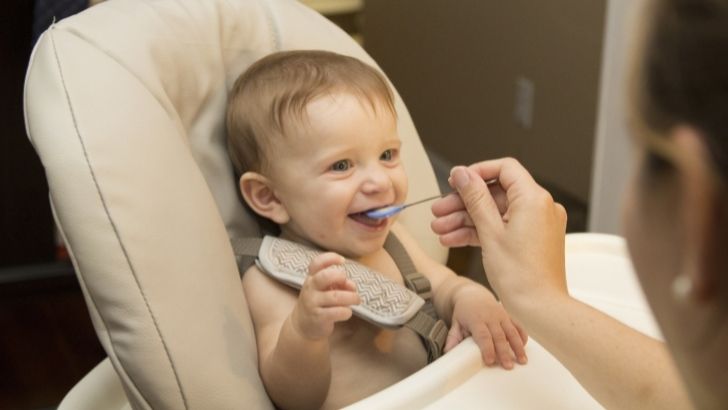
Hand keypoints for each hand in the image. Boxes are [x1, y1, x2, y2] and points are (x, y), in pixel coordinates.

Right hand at [291, 253, 359, 340]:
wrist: (302, 325)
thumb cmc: (319, 302)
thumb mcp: (325, 289)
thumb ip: (339, 283)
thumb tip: (352, 286)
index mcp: (312, 278)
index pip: (317, 263)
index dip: (330, 258)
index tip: (342, 261)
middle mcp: (310, 288)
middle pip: (325, 276)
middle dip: (341, 277)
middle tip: (349, 284)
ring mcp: (313, 303)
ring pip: (336, 296)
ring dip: (351, 297)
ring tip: (356, 300)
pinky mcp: (318, 317)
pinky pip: (337, 312)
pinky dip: (346, 311)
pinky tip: (347, 312)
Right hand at [431, 158, 567, 309]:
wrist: (540, 309)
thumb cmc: (521, 277)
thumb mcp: (490, 232)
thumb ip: (475, 198)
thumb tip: (463, 174)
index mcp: (534, 199)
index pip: (504, 169)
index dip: (477, 172)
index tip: (456, 181)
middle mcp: (540, 208)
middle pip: (495, 193)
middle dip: (464, 202)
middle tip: (440, 210)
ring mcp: (537, 224)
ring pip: (495, 212)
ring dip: (466, 219)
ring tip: (441, 229)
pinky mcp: (532, 240)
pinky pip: (503, 227)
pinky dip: (480, 231)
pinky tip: (455, 239)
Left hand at [445, 285, 527, 368]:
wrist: (472, 294)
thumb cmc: (463, 311)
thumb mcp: (455, 322)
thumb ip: (453, 337)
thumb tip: (448, 353)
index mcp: (476, 319)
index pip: (483, 335)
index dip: (487, 349)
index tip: (490, 361)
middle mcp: (490, 317)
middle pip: (499, 336)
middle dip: (504, 352)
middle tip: (508, 366)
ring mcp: (501, 315)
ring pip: (512, 332)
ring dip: (518, 347)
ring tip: (522, 361)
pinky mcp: (508, 316)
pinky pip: (517, 326)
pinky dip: (522, 336)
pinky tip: (524, 348)